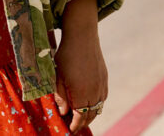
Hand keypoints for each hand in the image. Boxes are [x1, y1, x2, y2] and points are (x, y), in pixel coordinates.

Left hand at [53, 0, 106, 134]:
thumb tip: (64, 112)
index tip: (69, 130)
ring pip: (98, 108)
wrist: (82, 36)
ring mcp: (102, 85)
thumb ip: (61, 95)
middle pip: (90, 115)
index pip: (80, 117)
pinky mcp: (105, 78)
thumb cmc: (66, 54)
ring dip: (90, 115)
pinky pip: (103, 98)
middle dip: (82, 123)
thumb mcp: (58, 75)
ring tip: (81, 117)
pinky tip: (90, 103)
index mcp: (81, 93)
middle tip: (74, 126)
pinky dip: (97, 105)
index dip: (75, 126)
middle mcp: (94, 92)